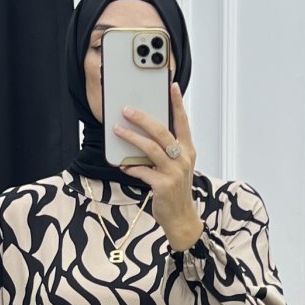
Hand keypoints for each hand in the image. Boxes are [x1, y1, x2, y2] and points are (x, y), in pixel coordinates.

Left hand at [113, 83, 202, 249]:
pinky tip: (123, 165)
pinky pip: (142, 171)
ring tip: (117, 131)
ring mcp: (174, 172)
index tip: (172, 87)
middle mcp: (183, 158)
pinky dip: (130, 167)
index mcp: (187, 150)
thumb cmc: (175, 190)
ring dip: (131, 138)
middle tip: (127, 109)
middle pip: (162, 131)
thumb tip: (144, 134)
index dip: (177, 103)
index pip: (183, 122)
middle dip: (143, 118)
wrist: (180, 217)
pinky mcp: (162, 185)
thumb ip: (165, 151)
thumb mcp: (176, 167)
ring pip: (150, 148)